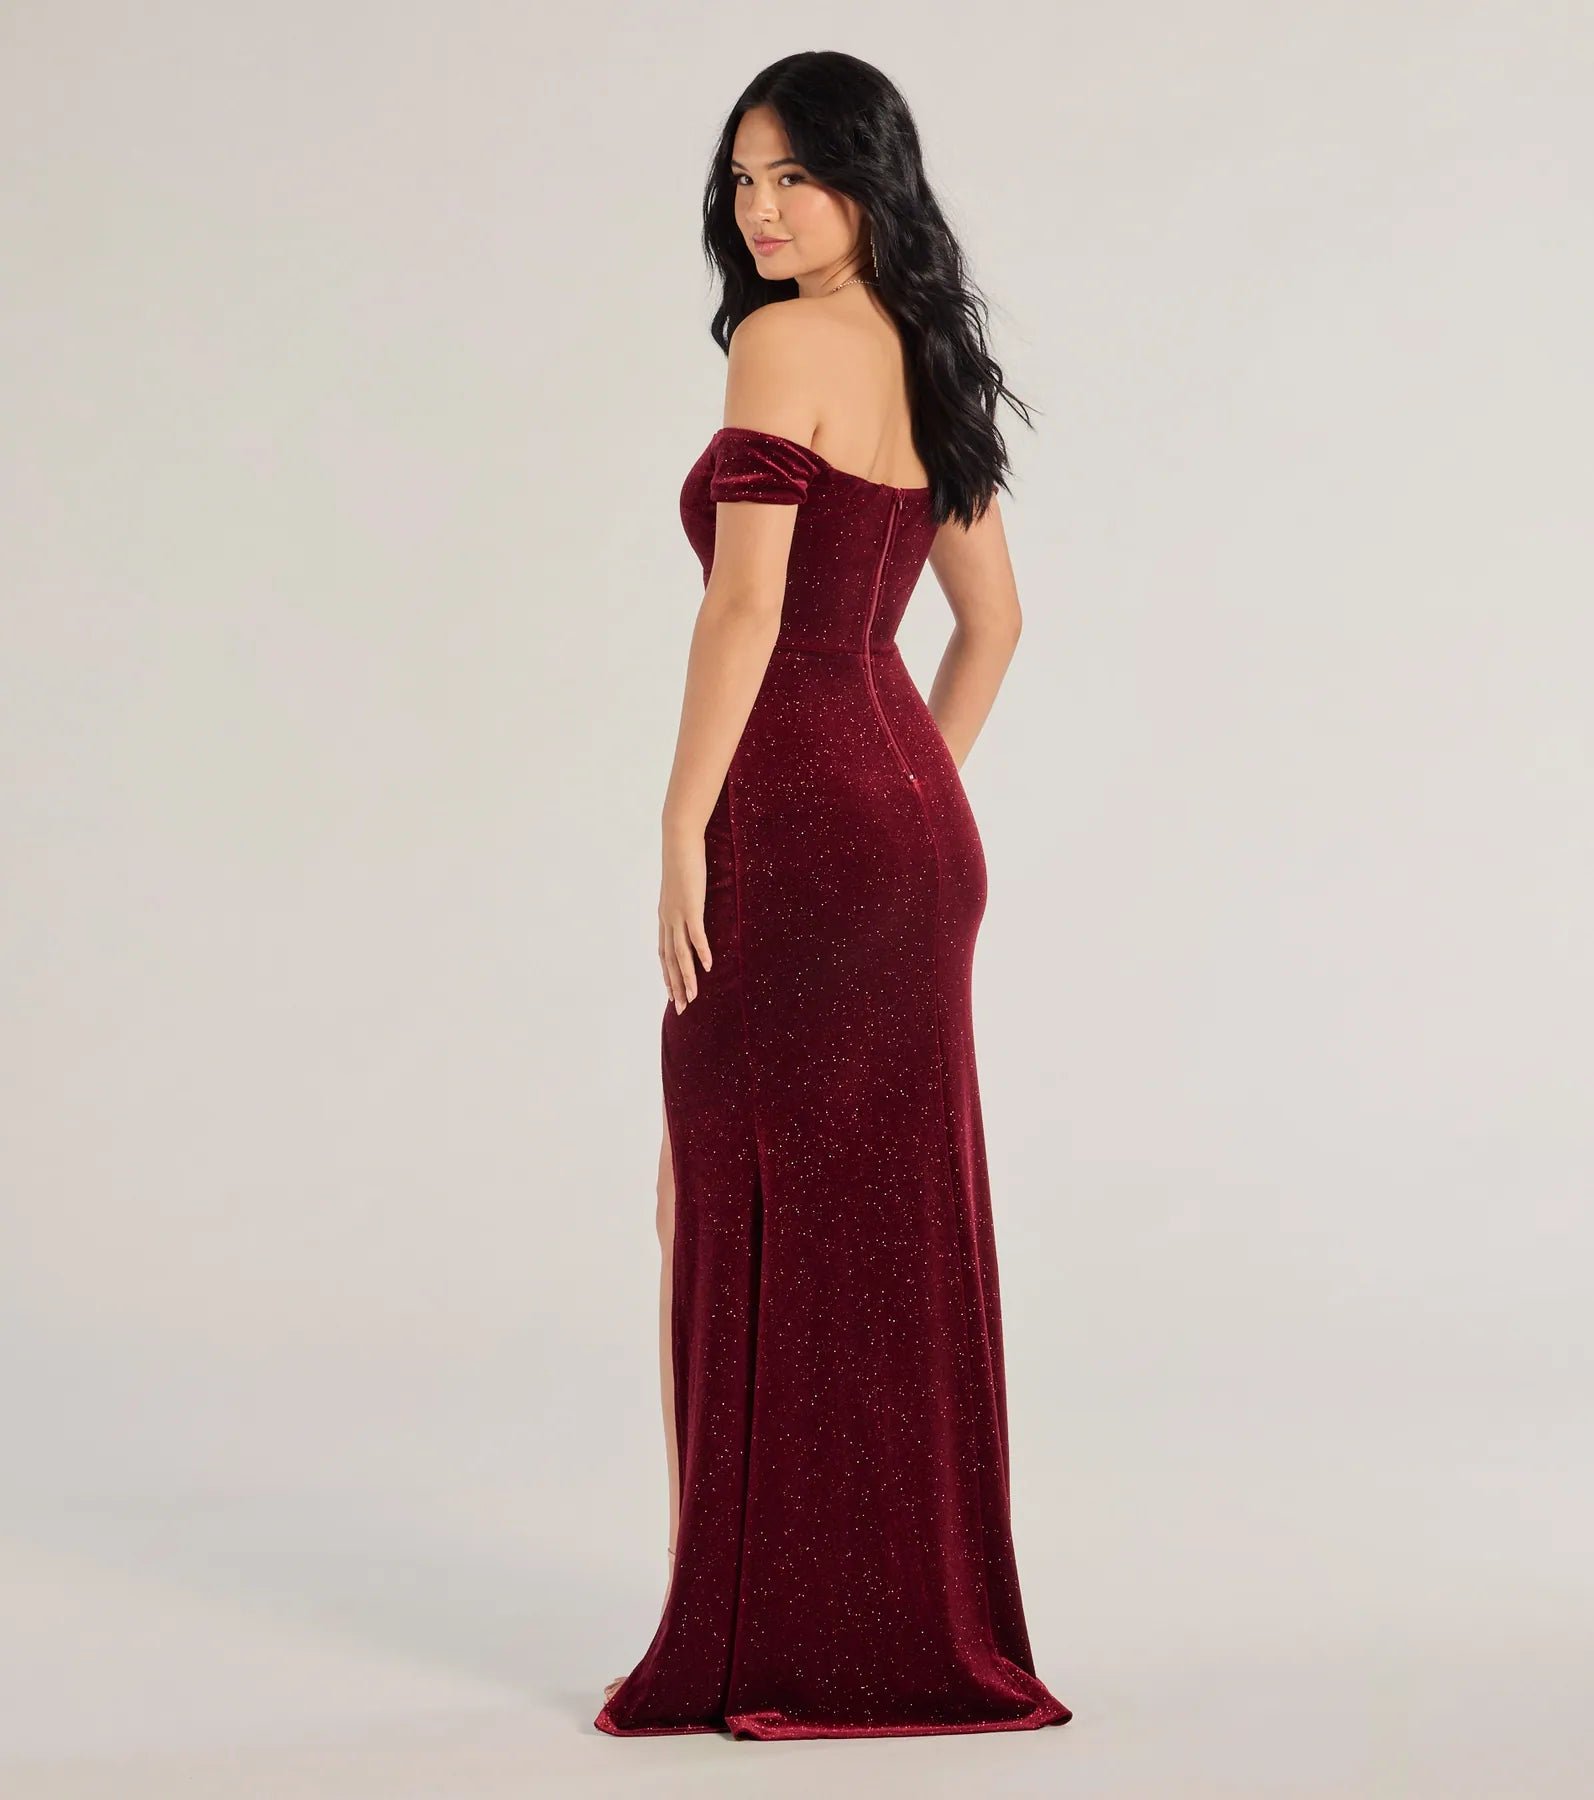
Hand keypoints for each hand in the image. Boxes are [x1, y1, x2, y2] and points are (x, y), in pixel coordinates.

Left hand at [658, 830, 711, 1012]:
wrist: (679, 841)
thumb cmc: (683, 860)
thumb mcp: (683, 886)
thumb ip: (687, 901)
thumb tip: (693, 908)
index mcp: (665, 916)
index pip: (664, 953)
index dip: (667, 975)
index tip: (672, 993)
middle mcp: (667, 919)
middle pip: (669, 960)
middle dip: (674, 986)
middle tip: (680, 1008)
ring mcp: (678, 914)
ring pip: (680, 954)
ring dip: (687, 977)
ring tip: (693, 997)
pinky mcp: (691, 907)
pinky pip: (696, 935)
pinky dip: (702, 952)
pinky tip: (709, 967)